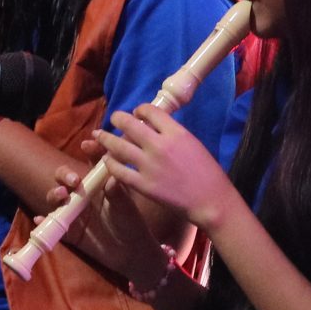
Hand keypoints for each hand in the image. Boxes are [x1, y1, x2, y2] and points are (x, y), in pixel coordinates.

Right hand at [47, 138, 177, 288]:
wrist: (129, 253)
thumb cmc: (130, 223)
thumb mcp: (126, 208)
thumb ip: (118, 194)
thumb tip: (112, 179)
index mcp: (97, 184)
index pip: (91, 162)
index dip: (89, 151)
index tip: (87, 144)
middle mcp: (81, 195)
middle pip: (65, 178)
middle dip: (64, 174)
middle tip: (74, 180)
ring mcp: (72, 212)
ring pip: (56, 199)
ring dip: (54, 193)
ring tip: (61, 196)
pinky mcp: (68, 231)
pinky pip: (51, 226)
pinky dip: (43, 222)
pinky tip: (40, 219)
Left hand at [94, 106, 241, 232]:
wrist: (210, 200)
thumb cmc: (207, 171)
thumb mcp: (192, 143)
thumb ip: (172, 133)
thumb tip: (152, 127)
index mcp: (176, 132)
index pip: (150, 111)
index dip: (139, 109)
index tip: (136, 113)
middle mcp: (160, 145)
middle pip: (129, 124)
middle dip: (117, 118)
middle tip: (113, 118)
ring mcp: (149, 166)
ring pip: (118, 146)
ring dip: (106, 138)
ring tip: (99, 135)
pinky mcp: (143, 185)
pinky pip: (119, 170)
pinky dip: (110, 162)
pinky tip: (108, 159)